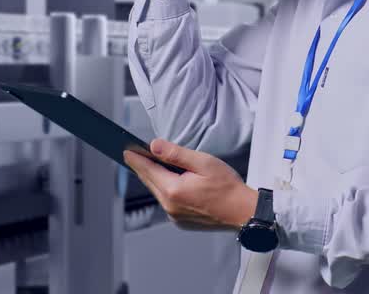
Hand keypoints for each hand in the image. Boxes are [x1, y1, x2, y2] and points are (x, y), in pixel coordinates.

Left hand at [123, 138, 257, 230]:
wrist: (242, 212)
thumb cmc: (227, 187)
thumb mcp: (202, 162)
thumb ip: (175, 153)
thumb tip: (153, 146)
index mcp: (174, 190)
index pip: (147, 170)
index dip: (135, 158)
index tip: (126, 151)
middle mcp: (170, 206)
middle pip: (150, 182)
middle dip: (143, 167)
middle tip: (135, 154)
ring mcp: (175, 216)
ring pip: (158, 192)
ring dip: (156, 179)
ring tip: (156, 165)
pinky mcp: (181, 221)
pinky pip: (167, 202)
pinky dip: (166, 191)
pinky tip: (173, 182)